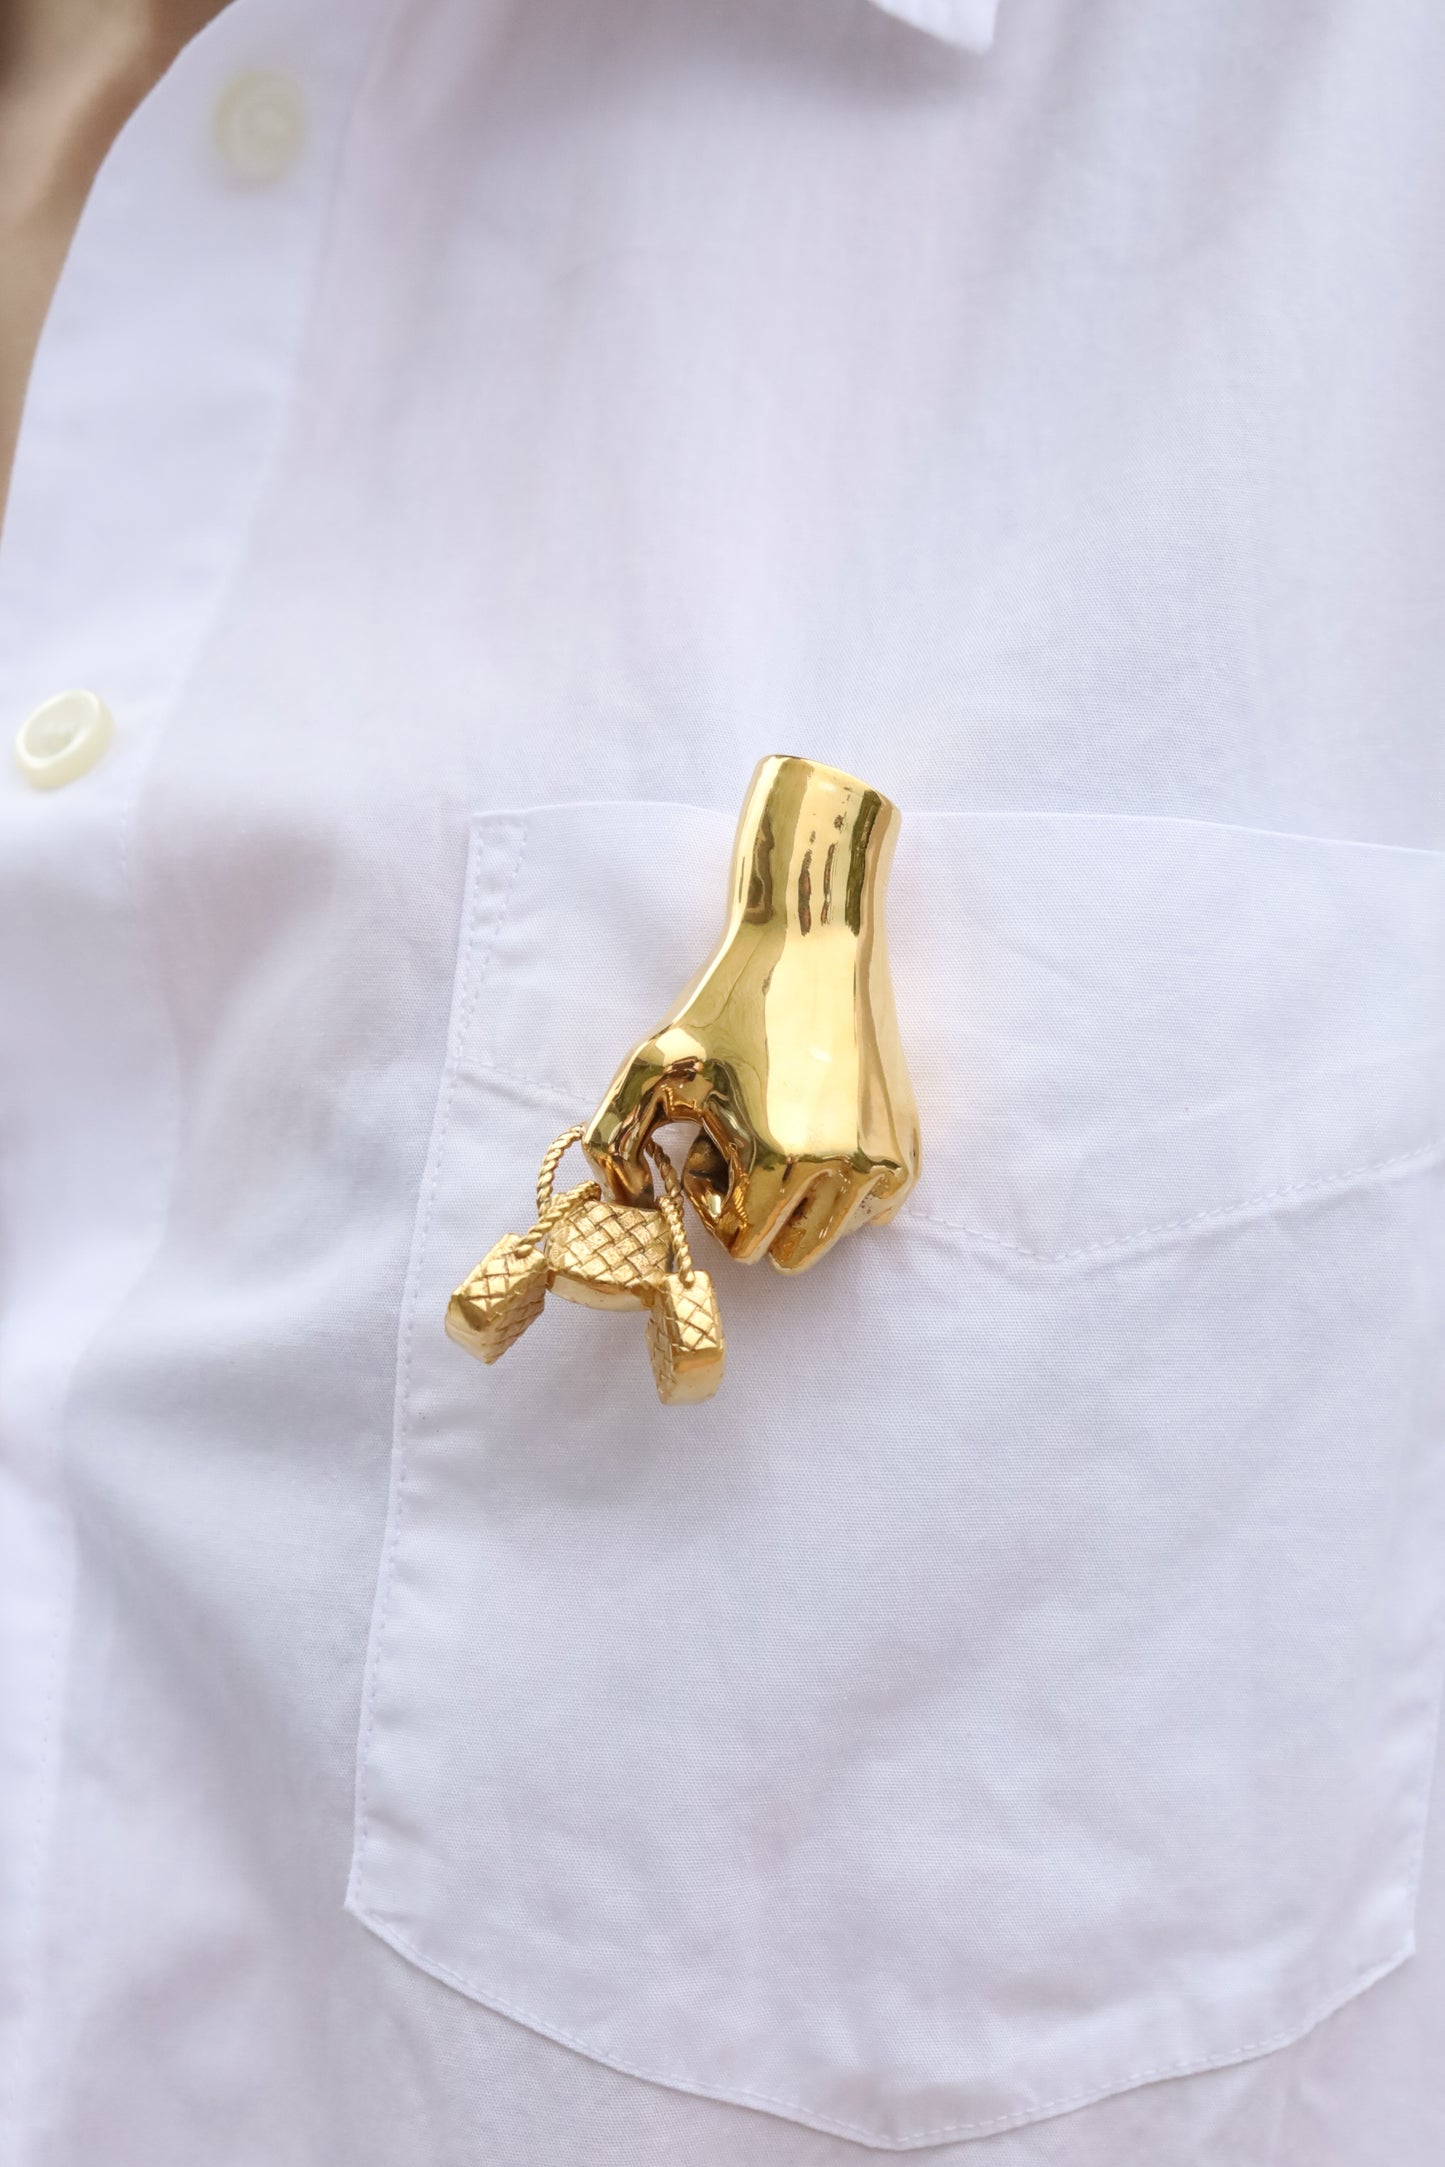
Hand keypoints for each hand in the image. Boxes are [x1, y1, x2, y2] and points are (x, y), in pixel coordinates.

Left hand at [584, 757, 920, 1271]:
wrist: (812, 941)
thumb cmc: (727, 1001)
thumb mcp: (649, 1064)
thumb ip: (612, 1144)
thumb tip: (631, 1205)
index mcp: (780, 1165)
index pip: (743, 1248)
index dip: (717, 1203)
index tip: (714, 1146)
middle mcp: (843, 1172)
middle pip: (792, 1254)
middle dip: (762, 1210)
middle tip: (747, 1139)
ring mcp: (884, 1160)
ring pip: (835, 1234)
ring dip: (802, 1197)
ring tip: (782, 1126)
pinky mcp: (909, 1145)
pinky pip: (876, 1208)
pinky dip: (844, 1185)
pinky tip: (821, 1126)